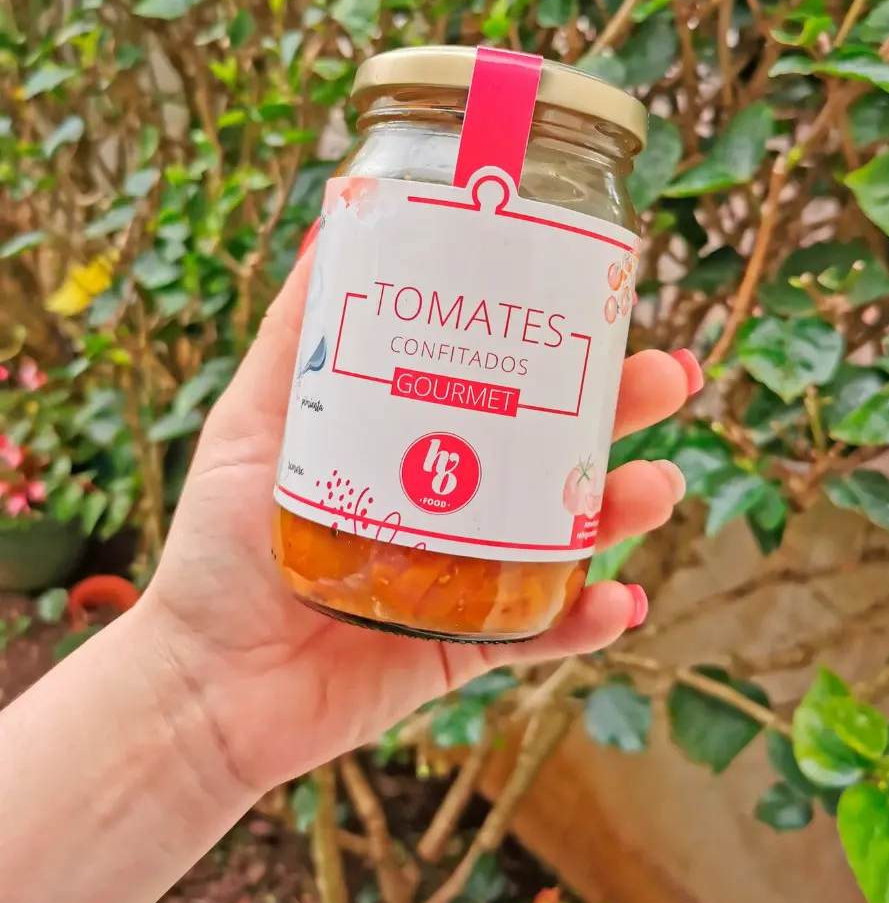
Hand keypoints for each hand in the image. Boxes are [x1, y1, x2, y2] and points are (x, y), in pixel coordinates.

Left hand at [141, 236, 695, 796]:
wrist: (203, 681)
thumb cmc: (219, 546)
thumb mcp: (257, 419)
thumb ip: (296, 333)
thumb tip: (328, 221)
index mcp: (420, 441)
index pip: (507, 381)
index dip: (563, 345)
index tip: (608, 299)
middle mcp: (458, 500)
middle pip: (558, 447)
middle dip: (625, 411)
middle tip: (671, 375)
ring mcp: (472, 574)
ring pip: (572, 533)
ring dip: (628, 507)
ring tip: (658, 486)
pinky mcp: (470, 646)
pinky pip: (545, 632)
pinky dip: (589, 618)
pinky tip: (619, 599)